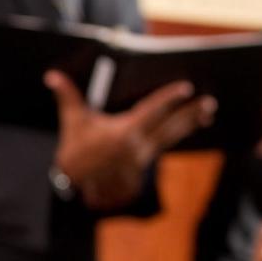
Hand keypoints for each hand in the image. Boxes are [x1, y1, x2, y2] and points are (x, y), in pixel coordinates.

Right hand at [47, 72, 215, 210]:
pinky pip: (159, 151)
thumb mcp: (72, 120)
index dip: (170, 98)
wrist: (72, 184)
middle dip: (190, 113)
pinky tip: (185, 129)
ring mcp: (141, 160)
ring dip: (188, 126)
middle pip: (170, 127)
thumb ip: (67, 95)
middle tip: (210, 102)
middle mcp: (137, 146)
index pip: (152, 110)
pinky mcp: (141, 169)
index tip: (186, 87)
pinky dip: (172, 140)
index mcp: (124, 130)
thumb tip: (51, 76)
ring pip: (169, 139)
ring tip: (206, 115)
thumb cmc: (73, 147)